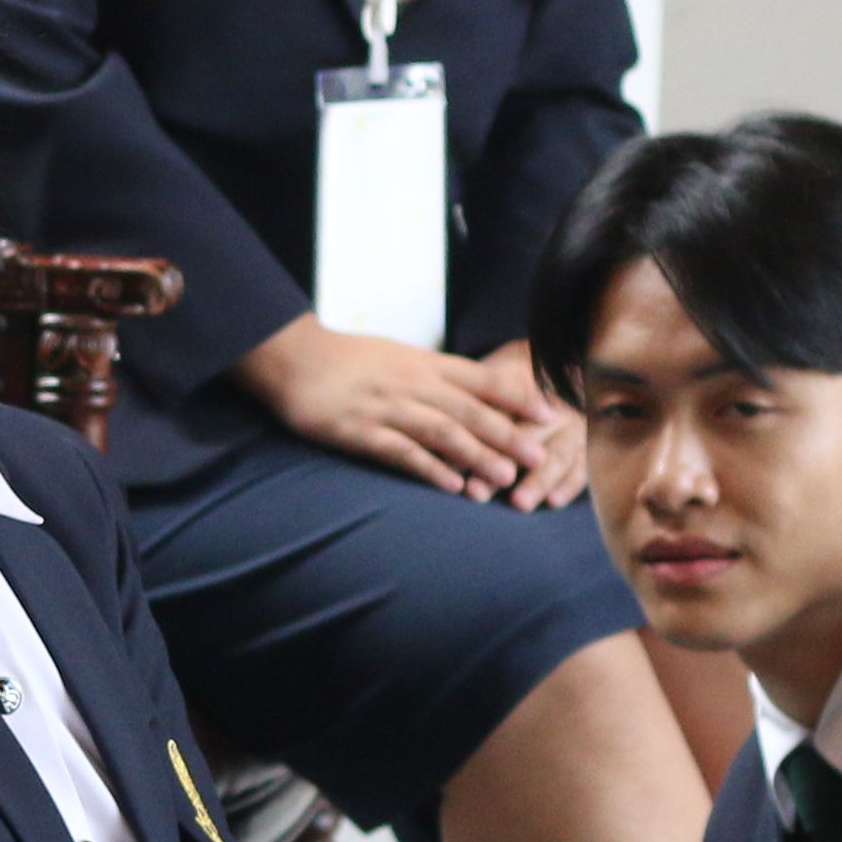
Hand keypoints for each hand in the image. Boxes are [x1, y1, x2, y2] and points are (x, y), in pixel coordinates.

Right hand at [234, 316, 548, 498]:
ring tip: (506, 477)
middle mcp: (412, 383)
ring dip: (477, 455)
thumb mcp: (398, 356)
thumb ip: (435, 375)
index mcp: (424, 363)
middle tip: (542, 456)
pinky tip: (451, 485)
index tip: (549, 415)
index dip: (517, 397)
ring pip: (441, 431)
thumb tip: (475, 394)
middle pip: (469, 409)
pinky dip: (429, 468)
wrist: (292, 357)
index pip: (481, 378)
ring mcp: (386, 406)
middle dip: (508, 434)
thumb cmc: (347, 359)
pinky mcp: (360, 430)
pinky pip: (401, 451)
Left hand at [453, 346, 586, 510]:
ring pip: (557, 453)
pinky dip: (569, 484)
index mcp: (521, 389)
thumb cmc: (506, 392)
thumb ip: (471, 422)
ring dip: (538, 480)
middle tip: (476, 493)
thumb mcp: (488, 393)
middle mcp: (550, 406)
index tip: (453, 468)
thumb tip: (442, 455)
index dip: (474, 444)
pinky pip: (583, 464)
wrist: (560, 374)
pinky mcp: (590, 444)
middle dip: (500, 467)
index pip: (496, 417)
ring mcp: (574, 424)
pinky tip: (554, 502)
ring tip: (518, 503)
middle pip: (525, 437)